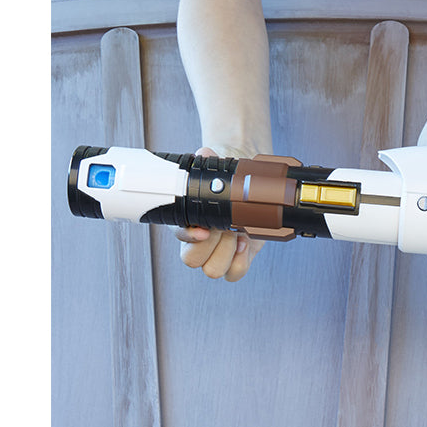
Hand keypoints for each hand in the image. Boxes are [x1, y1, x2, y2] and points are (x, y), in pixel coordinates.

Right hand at [172, 147, 264, 281]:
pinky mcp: (237, 259)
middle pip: (192, 259)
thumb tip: (205, 153)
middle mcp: (199, 242)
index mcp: (186, 221)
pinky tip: (246, 241)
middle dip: (212, 244)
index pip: (179, 235)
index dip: (189, 235)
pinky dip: (241, 260)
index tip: (204, 230)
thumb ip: (209, 160)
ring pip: (213, 270)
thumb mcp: (217, 170)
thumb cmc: (226, 184)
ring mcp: (218, 253)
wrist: (247, 191)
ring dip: (227, 252)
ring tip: (238, 233)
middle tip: (226, 227)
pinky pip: (234, 274)